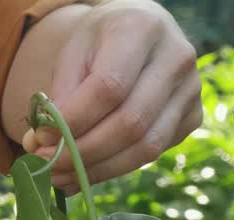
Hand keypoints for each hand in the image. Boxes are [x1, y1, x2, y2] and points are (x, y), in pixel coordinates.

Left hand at [6, 0, 201, 192]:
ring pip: (145, 147)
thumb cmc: (101, 41)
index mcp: (142, 29)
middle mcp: (177, 58)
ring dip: (97, 170)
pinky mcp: (193, 117)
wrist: (141, 32)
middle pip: (130, 123)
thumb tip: (43, 146)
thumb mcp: (73, 52)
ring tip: (60, 177)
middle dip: (82, 153)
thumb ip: (60, 94)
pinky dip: (114, 169)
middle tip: (46, 165)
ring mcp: (191, 90)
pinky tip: (83, 173)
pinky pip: (152, 154)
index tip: (40, 139)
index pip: (108, 88)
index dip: (73, 121)